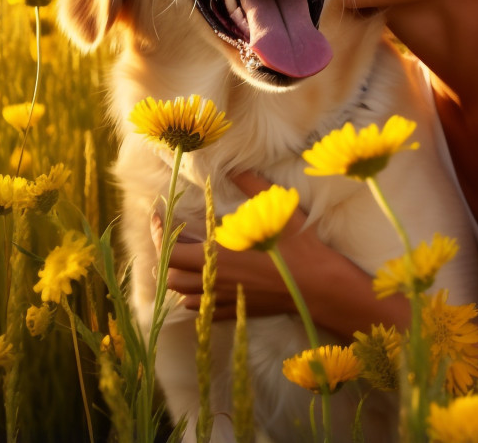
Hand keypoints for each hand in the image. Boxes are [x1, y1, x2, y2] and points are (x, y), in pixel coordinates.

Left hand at [150, 171, 333, 317]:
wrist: (318, 287)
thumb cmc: (299, 249)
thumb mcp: (277, 212)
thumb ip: (252, 187)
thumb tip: (236, 167)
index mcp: (217, 256)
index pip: (170, 249)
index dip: (158, 232)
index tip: (158, 216)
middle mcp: (214, 280)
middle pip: (170, 275)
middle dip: (166, 255)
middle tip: (174, 236)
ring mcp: (223, 298)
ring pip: (183, 295)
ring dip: (179, 276)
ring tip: (187, 258)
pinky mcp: (236, 310)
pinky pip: (202, 309)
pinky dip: (195, 296)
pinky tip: (205, 281)